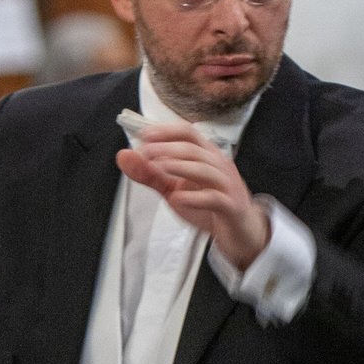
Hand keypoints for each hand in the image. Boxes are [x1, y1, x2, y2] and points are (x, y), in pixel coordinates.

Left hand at [117, 124, 270, 270]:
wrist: (240, 232)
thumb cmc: (207, 205)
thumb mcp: (173, 188)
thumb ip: (150, 174)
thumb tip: (123, 155)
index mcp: (206, 155)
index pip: (188, 133)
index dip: (166, 131)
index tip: (144, 135)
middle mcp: (218, 165)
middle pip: (194, 149)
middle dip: (167, 148)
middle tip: (145, 153)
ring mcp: (227, 185)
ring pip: (204, 170)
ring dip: (179, 167)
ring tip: (158, 168)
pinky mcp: (231, 206)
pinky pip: (214, 198)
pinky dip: (194, 198)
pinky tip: (176, 199)